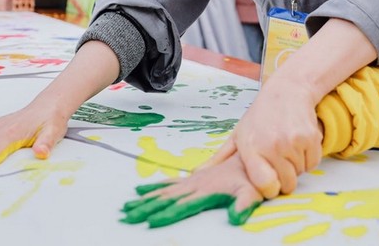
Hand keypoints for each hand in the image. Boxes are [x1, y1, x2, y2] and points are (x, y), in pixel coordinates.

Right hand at [122, 154, 262, 227]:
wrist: (253, 155)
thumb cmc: (253, 178)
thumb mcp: (252, 192)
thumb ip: (244, 205)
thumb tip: (235, 218)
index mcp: (205, 191)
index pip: (181, 206)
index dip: (164, 215)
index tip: (148, 223)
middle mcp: (195, 185)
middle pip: (165, 199)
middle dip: (145, 209)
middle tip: (125, 217)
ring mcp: (193, 180)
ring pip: (163, 192)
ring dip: (144, 200)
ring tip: (126, 208)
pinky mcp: (194, 177)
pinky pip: (169, 184)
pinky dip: (154, 188)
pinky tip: (142, 191)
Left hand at [204, 79, 321, 197]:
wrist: (287, 90)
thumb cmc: (260, 116)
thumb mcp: (238, 134)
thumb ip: (220, 157)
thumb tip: (198, 172)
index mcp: (252, 147)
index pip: (266, 185)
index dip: (269, 189)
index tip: (269, 182)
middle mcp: (274, 145)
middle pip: (287, 183)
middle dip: (284, 178)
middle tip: (278, 160)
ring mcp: (294, 141)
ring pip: (301, 173)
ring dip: (296, 166)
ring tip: (287, 148)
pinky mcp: (311, 137)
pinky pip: (313, 163)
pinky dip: (308, 158)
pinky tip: (298, 144)